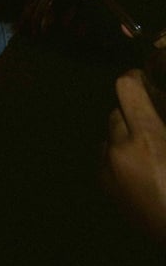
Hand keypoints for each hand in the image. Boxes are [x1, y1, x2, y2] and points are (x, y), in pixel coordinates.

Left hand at [105, 70, 165, 243]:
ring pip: (109, 136)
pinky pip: (106, 158)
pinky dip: (118, 157)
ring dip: (123, 137)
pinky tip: (139, 170)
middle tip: (152, 123)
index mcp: (147, 138)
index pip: (126, 88)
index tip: (142, 79)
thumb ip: (160, 123)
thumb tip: (155, 109)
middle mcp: (120, 149)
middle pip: (116, 112)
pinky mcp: (104, 187)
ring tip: (147, 152)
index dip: (135, 79)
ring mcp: (109, 170)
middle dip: (132, 114)